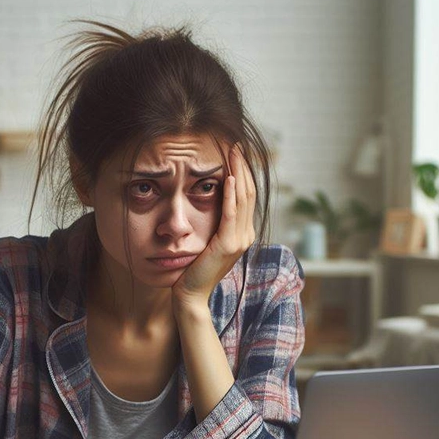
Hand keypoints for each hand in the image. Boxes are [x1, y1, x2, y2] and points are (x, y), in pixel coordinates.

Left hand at [172, 144, 255, 308]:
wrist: (190, 294)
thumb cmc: (193, 269)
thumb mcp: (206, 241)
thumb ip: (213, 224)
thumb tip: (207, 199)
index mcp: (242, 233)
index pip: (246, 196)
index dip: (243, 173)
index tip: (236, 153)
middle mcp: (246, 236)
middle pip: (248, 193)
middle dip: (242, 166)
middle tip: (236, 144)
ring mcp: (239, 241)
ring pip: (242, 199)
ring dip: (237, 173)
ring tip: (233, 152)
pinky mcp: (228, 245)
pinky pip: (230, 213)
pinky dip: (230, 194)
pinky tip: (228, 177)